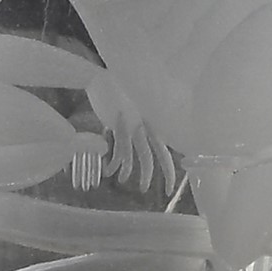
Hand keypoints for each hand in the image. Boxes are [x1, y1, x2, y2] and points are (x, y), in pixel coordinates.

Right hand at [87, 78, 178, 194]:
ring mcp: (133, 126)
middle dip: (165, 175)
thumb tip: (133, 139)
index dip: (171, 167)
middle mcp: (147, 124)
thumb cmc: (115, 91)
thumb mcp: (131, 109)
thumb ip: (135, 125)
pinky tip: (109, 171)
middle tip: (165, 192)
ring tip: (134, 185)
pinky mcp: (119, 126)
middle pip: (161, 154)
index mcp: (152, 121)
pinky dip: (116, 165)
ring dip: (138, 175)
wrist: (101, 79)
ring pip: (142, 157)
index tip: (170, 183)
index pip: (166, 147)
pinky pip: (120, 152)